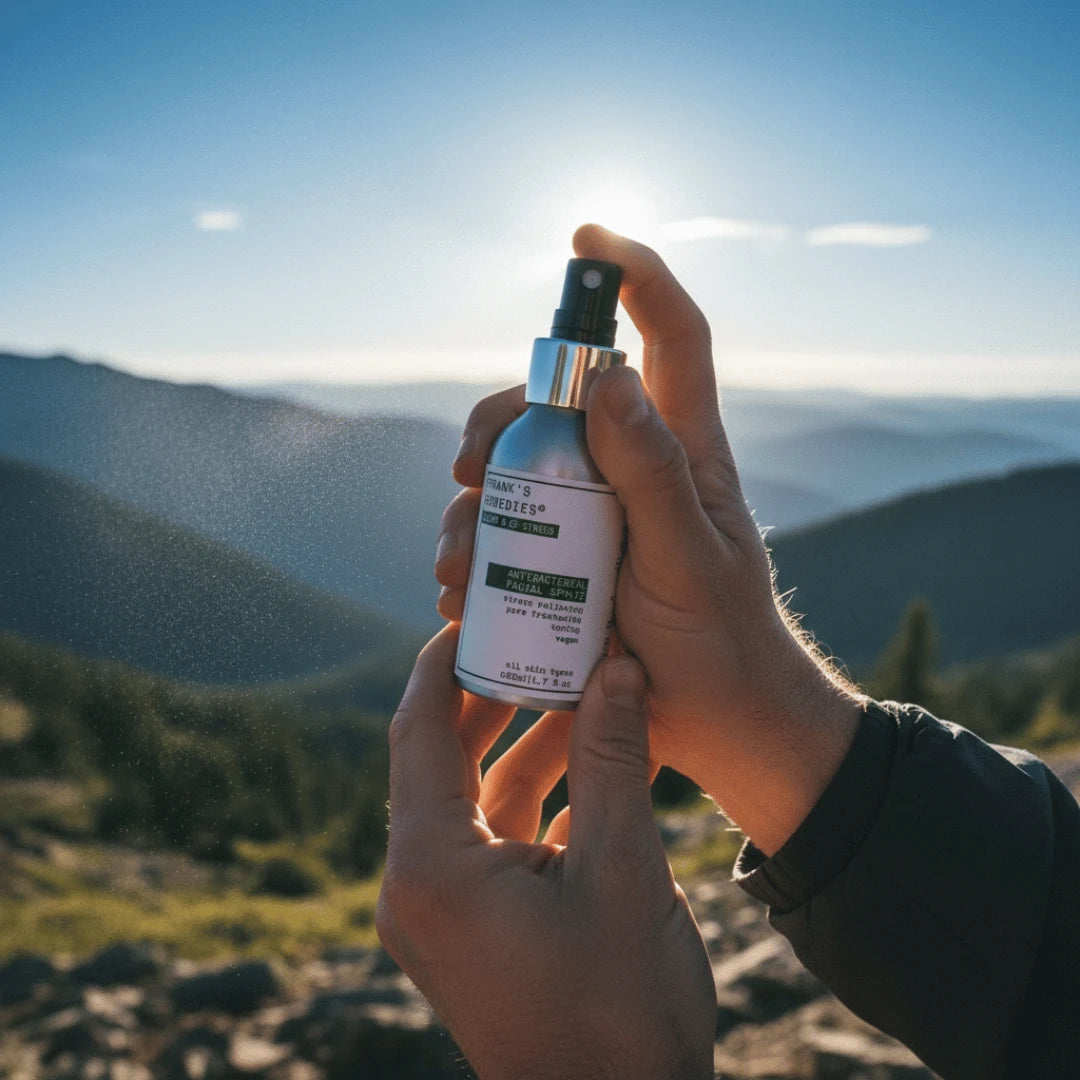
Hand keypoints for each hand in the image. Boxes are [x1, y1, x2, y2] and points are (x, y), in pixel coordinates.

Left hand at [376, 626, 715, 1079]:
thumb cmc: (620, 1013)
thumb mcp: (623, 871)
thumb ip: (612, 758)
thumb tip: (614, 665)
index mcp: (434, 866)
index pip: (418, 730)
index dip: (444, 661)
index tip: (479, 609)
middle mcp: (421, 884)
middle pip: (443, 757)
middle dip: (493, 694)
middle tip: (540, 634)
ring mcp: (446, 909)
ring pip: (479, 797)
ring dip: (528, 746)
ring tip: (583, 687)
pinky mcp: (475, 927)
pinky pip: (499, 839)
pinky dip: (541, 798)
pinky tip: (594, 759)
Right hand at [436, 225, 863, 853]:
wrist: (715, 724)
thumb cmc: (721, 642)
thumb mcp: (689, 559)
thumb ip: (654, 472)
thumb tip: (608, 376)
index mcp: (684, 449)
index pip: (671, 336)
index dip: (636, 275)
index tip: (585, 239)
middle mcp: (633, 466)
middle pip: (557, 403)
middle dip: (501, 420)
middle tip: (468, 466)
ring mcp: (596, 513)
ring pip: (516, 472)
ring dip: (470, 507)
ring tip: (454, 568)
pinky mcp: (565, 560)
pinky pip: (505, 534)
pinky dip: (471, 552)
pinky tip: (457, 591)